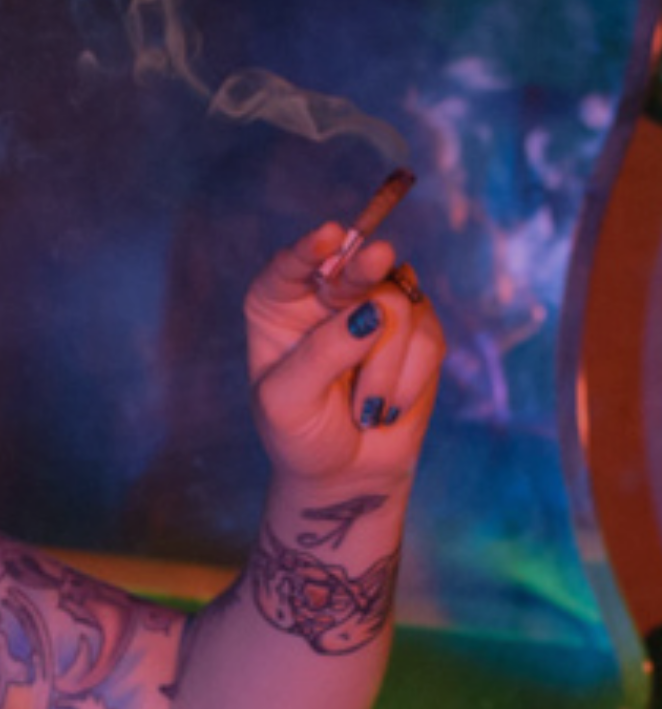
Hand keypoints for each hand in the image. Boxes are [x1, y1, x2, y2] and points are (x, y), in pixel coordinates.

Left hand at [243, 222, 446, 487]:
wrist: (343, 473)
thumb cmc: (300, 433)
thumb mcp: (290, 400)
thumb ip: (323, 354)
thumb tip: (372, 312)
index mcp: (279, 303)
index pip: (290, 265)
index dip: (310, 249)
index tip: (329, 235)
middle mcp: (325, 296)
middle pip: (353, 266)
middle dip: (365, 267)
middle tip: (376, 259)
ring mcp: (375, 308)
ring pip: (397, 306)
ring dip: (384, 365)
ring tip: (364, 407)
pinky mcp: (417, 332)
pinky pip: (428, 338)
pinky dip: (410, 378)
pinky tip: (386, 406)